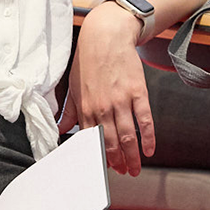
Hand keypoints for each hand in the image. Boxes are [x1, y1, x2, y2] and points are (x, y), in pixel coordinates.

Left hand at [59, 2, 152, 175]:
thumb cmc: (88, 60)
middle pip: (111, 143)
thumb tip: (60, 130)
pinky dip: (148, 138)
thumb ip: (68, 111)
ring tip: (135, 169)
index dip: (98, 157)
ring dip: (132, 157)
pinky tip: (149, 149)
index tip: (104, 169)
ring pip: (128, 136)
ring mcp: (122, 100)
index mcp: (85, 107)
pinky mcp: (138, 92)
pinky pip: (145, 120)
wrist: (106, 36)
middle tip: (124, 173)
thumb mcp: (73, 86)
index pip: (92, 141)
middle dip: (117, 162)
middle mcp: (103, 107)